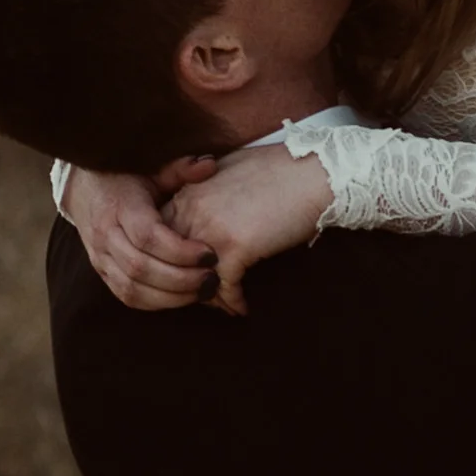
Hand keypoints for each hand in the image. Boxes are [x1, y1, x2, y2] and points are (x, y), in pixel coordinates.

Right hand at [65, 160, 220, 310]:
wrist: (84, 188)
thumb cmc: (127, 176)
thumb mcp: (151, 167)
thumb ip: (180, 169)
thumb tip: (210, 164)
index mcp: (120, 206)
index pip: (147, 236)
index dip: (179, 250)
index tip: (210, 254)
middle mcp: (105, 235)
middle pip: (140, 267)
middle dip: (180, 279)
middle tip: (213, 278)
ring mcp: (100, 257)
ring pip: (131, 288)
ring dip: (171, 296)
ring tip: (203, 291)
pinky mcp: (102, 272)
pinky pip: (126, 296)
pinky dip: (156, 302)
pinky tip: (182, 297)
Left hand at [165, 146, 331, 314]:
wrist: (313, 171)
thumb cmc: (280, 168)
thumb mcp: (229, 170)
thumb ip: (205, 190)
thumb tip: (203, 213)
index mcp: (188, 193)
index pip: (162, 237)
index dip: (174, 260)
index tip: (190, 273)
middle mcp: (192, 211)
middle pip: (172, 262)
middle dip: (187, 283)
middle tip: (204, 297)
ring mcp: (211, 229)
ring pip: (195, 278)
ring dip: (209, 297)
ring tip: (224, 305)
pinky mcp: (235, 247)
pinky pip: (224, 287)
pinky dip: (233, 302)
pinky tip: (243, 307)